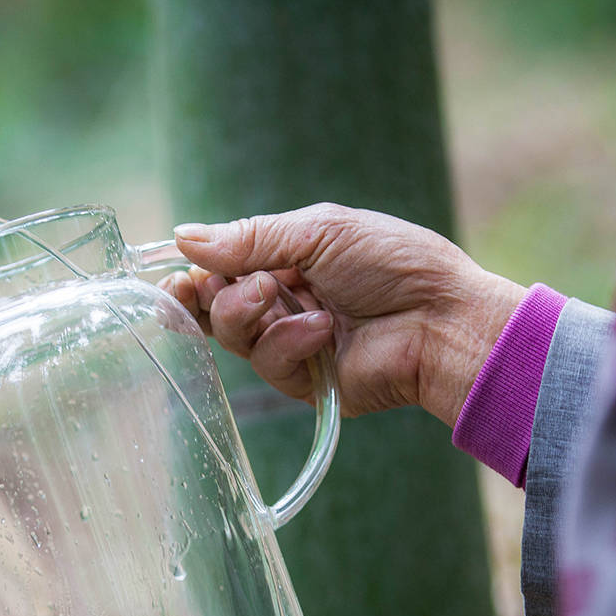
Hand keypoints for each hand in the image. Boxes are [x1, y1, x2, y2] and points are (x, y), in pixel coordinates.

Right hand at [165, 203, 525, 427]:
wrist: (442, 319)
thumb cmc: (395, 263)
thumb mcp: (319, 232)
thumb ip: (250, 238)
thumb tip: (182, 236)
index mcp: (288, 262)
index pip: (222, 269)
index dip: (193, 274)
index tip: (174, 275)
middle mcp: (285, 303)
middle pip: (214, 307)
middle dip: (209, 295)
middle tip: (210, 284)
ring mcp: (294, 345)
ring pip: (233, 337)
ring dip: (246, 312)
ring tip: (278, 294)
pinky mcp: (306, 383)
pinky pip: (268, 364)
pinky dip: (288, 341)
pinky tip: (323, 328)